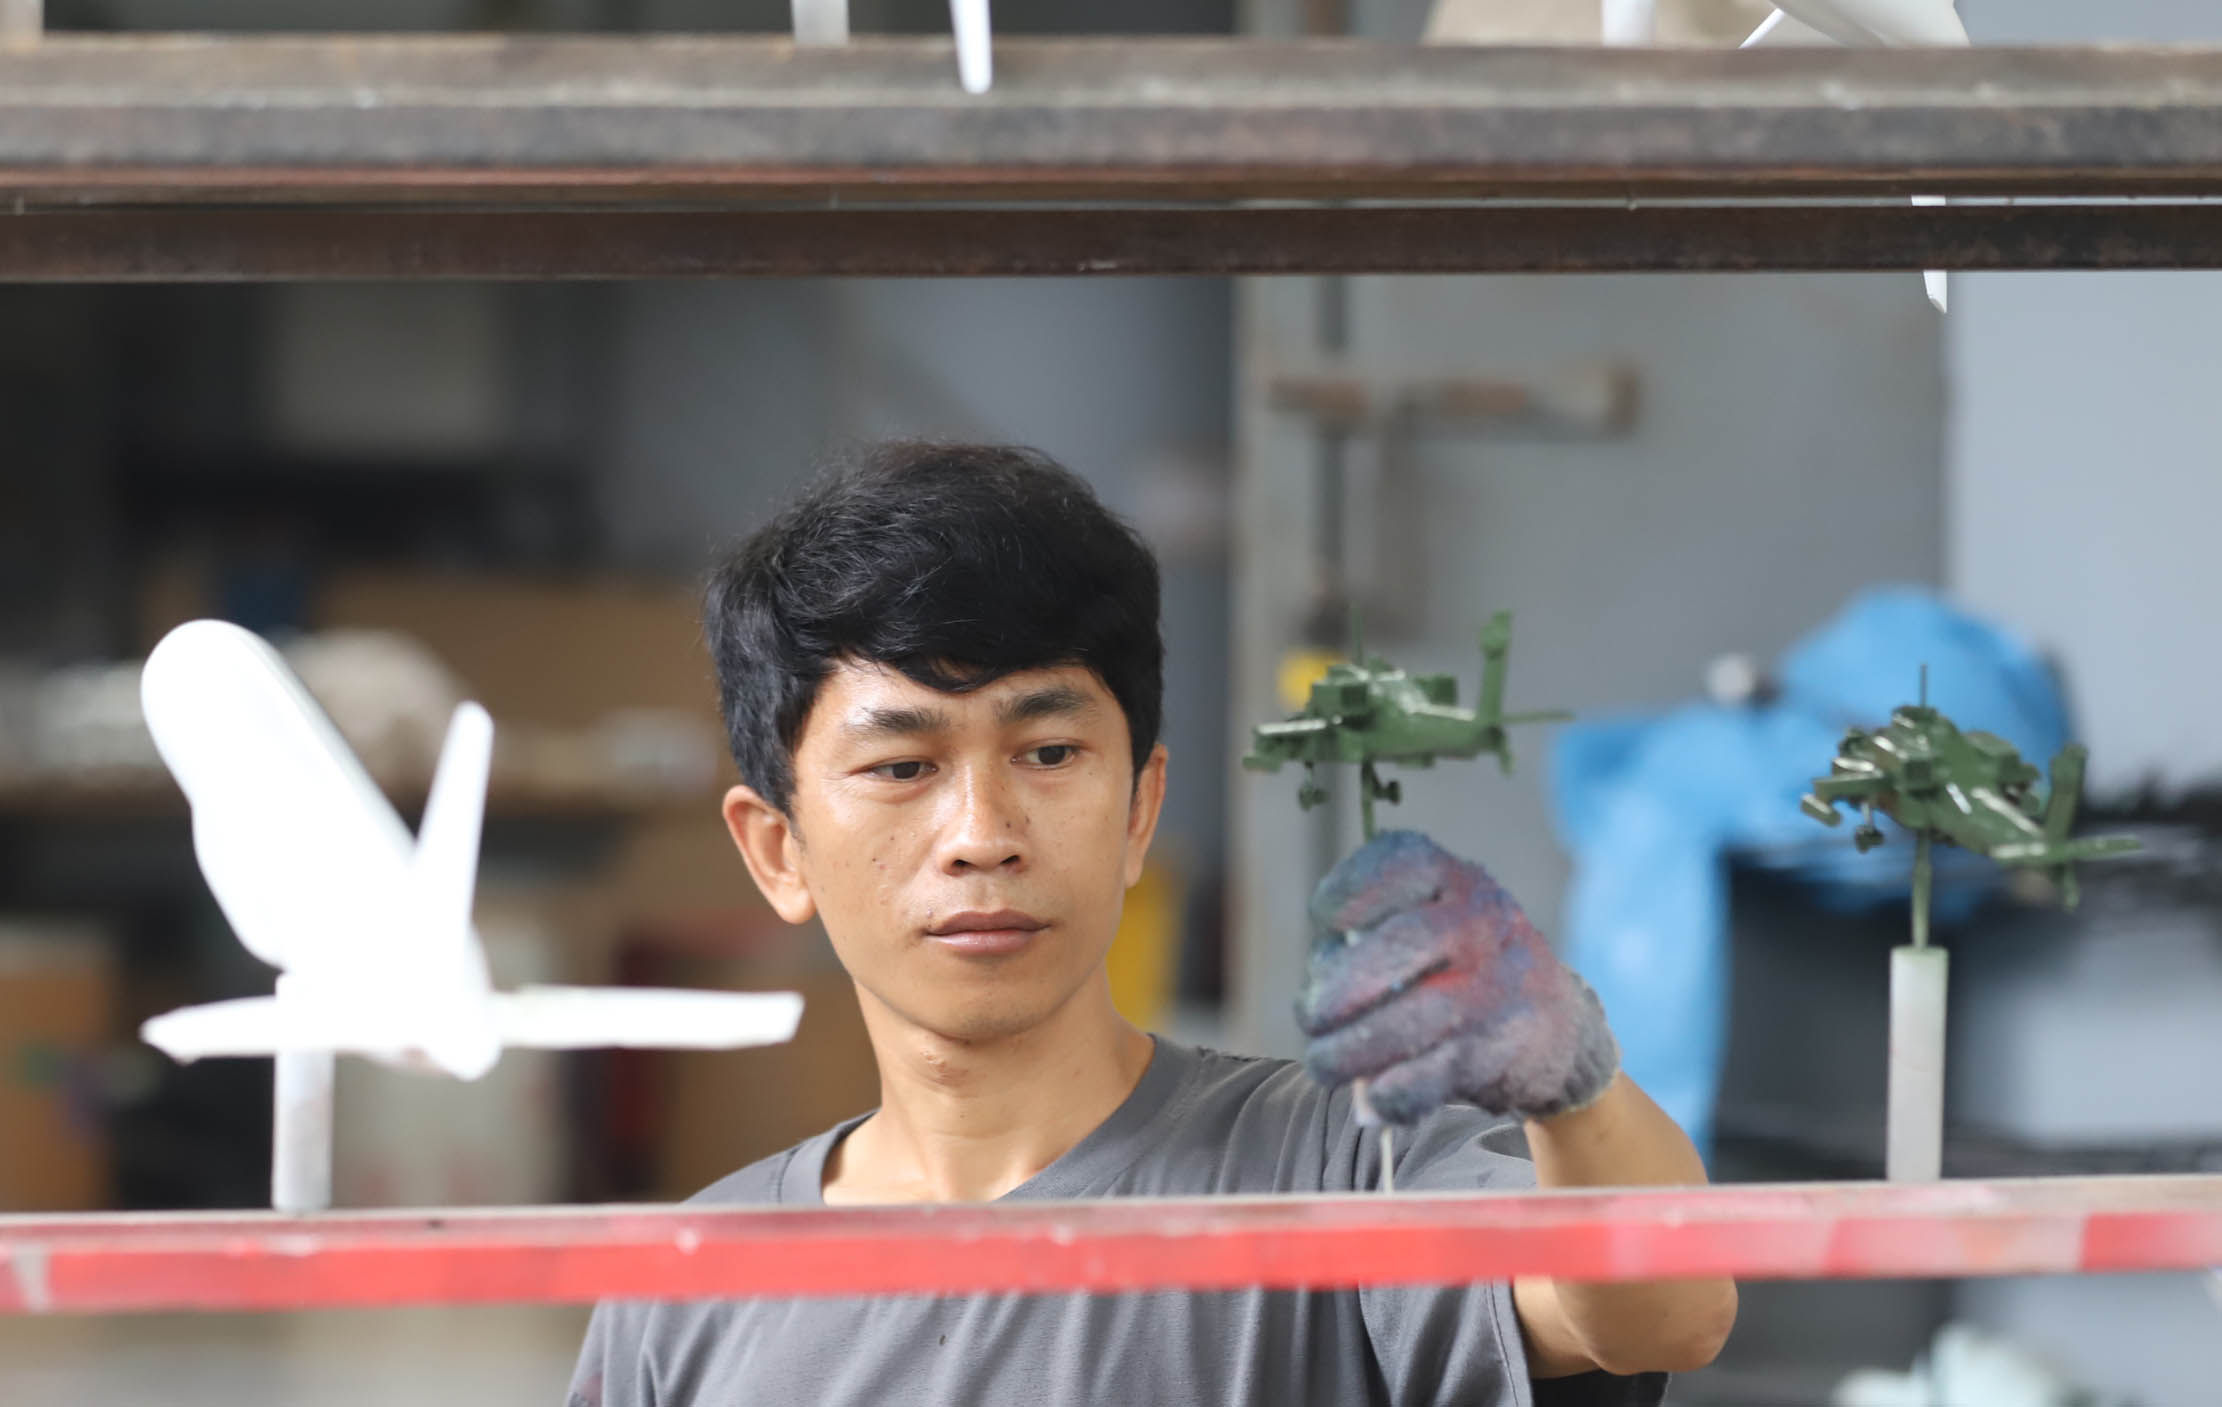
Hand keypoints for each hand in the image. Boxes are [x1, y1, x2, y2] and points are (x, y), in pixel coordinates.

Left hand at [1297, 830, 1617, 1125]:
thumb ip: (1372, 950)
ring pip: (1414, 1018)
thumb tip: (1318, 1004)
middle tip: (1310, 1016)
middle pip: (1401, 943)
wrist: (1560, 1030)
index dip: (1349, 888)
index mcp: (1458, 880)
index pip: (1400, 862)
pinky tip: (1374, 1099)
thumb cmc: (1463, 973)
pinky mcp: (1503, 1048)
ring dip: (1351, 1051)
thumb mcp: (1434, 930)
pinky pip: (1435, 1075)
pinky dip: (1392, 1093)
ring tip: (1325, 1064)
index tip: (1326, 920)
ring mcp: (1497, 986)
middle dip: (1338, 986)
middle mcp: (1483, 922)